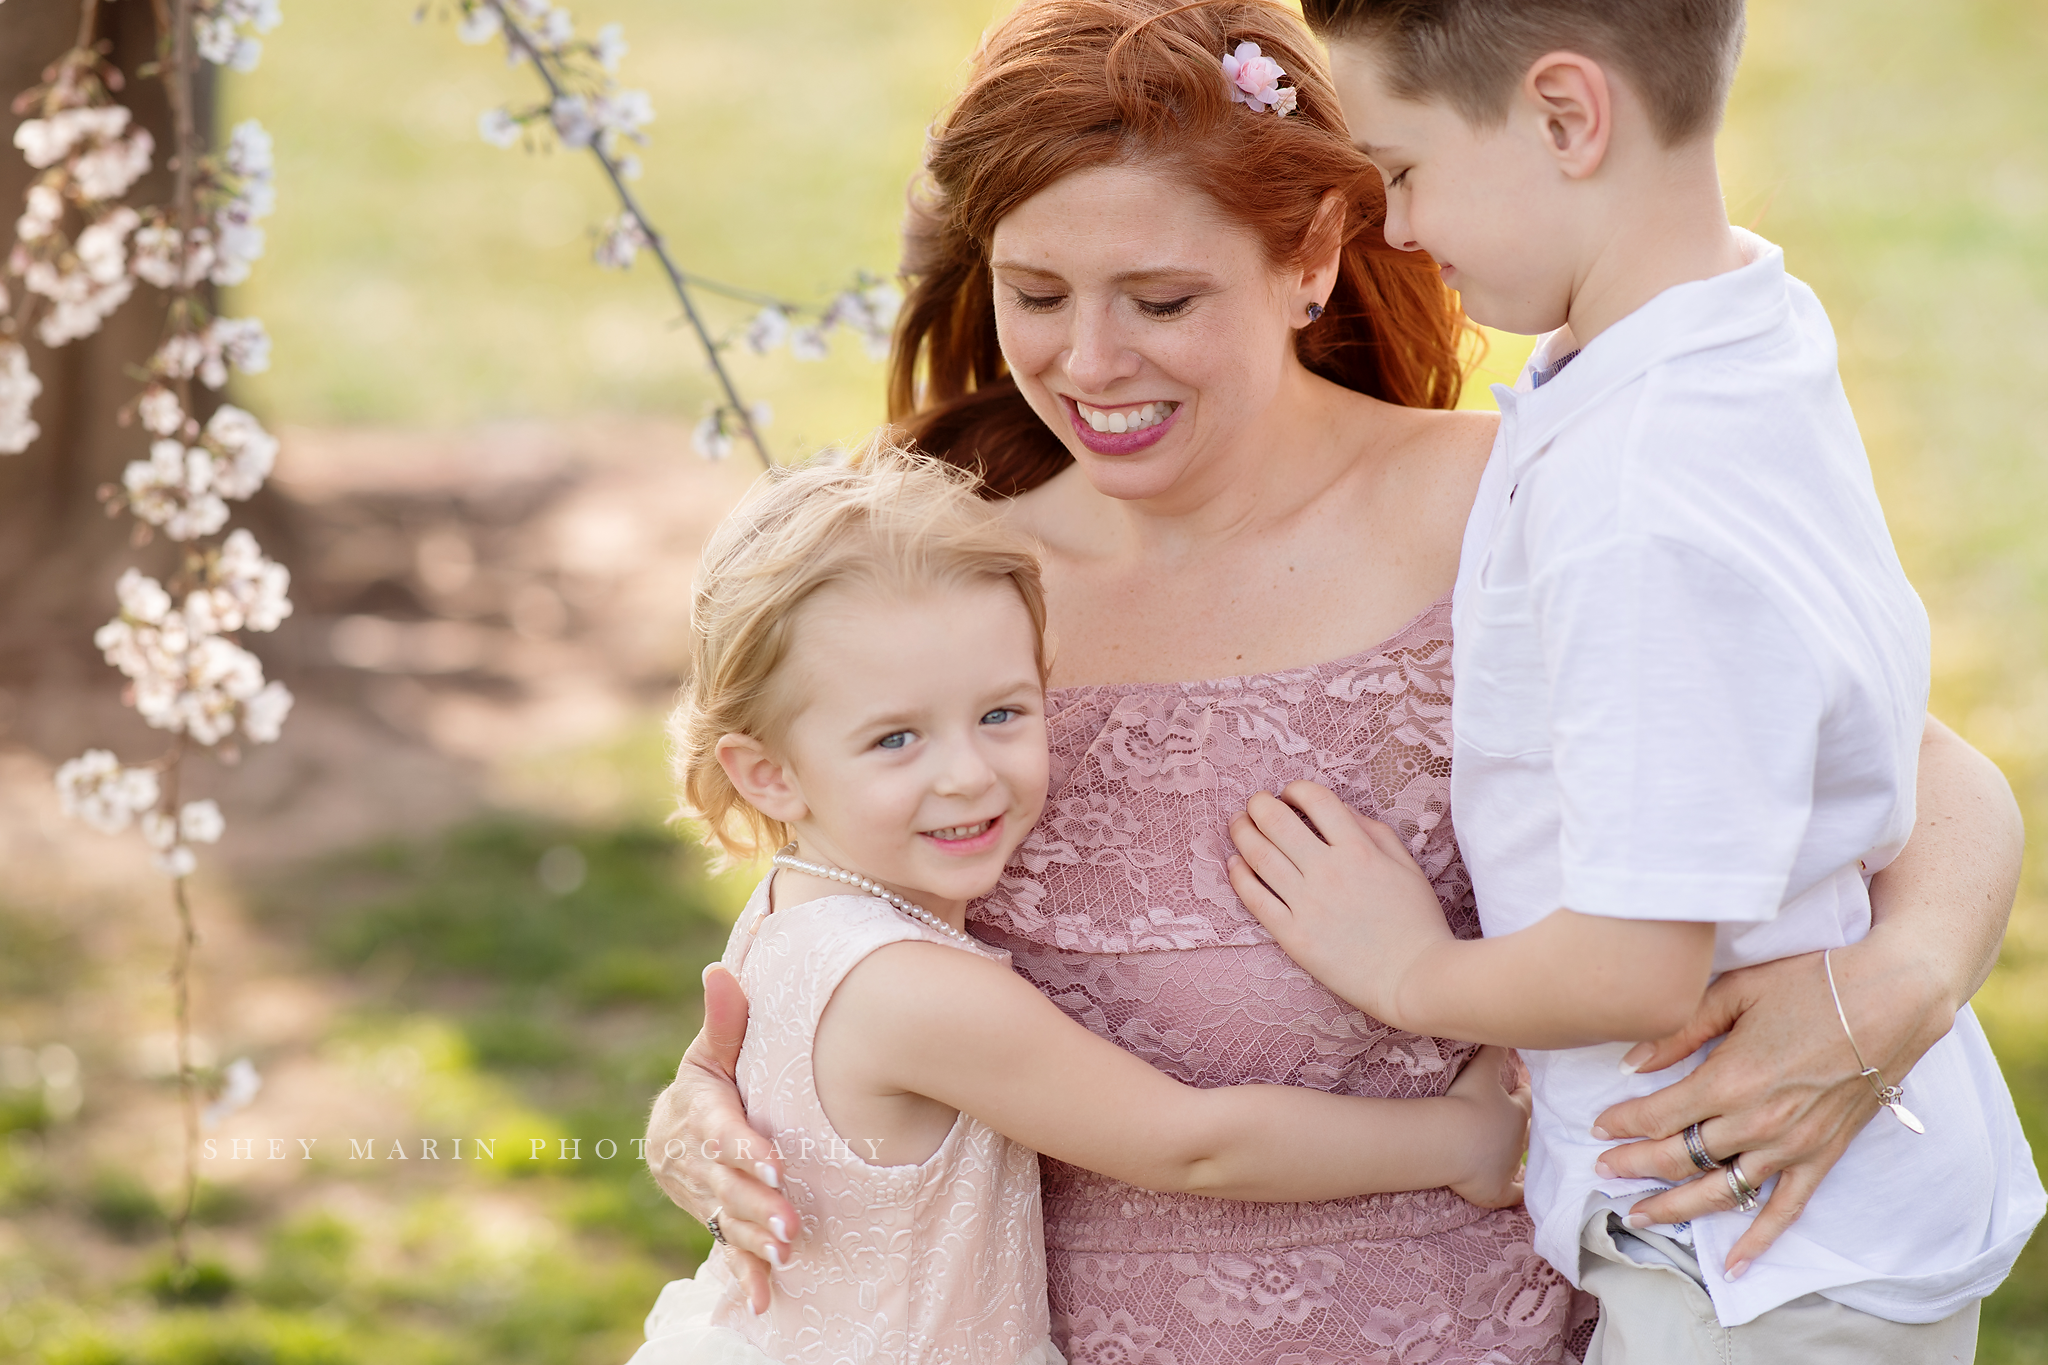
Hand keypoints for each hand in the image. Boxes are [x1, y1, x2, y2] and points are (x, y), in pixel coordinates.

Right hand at [645, 963, 794, 1311]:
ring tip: (789, 1251)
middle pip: (726, 1184)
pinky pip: (727, 1250)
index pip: (718, 1130)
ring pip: (729, 1219)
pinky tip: (761, 1300)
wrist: (673, 1130)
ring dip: (756, 1239)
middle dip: (758, 1204)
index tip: (775, 1164)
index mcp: (696, 1109)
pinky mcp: (714, 1219)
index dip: (744, 1149)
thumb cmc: (712, 1076)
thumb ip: (726, 1019)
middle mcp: (693, 1157)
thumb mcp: (713, 1048)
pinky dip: (744, 1276)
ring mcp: (701, 1193)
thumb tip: (720, 968)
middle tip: (793, 1223)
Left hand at [1227, 781, 1450, 1023]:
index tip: (1289, 794)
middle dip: (1259, 804)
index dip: (1296, 789)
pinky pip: (1255, 898)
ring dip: (1242, 832)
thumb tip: (1339, 810)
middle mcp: (1328, 871)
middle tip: (1254, 803)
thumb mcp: (1406, 866)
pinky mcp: (1293, 936)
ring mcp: (1307, 904)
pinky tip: (1235, 863)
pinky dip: (1239, 875)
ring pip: (1259, 855)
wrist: (1414, 979)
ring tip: (1238, 824)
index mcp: (1359, 850)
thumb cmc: (1416, 922)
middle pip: (1277, 821)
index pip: (1316, 800)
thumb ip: (1374, 832)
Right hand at [1444, 1045, 1529, 1209]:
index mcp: (1515, 1111)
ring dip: (1519, 1158)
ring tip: (1519, 1158)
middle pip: (1525, 1131)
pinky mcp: (1496, 1189)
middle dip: (1524, 1127)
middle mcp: (1516, 1139)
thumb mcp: (1479, 1069)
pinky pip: (1513, 1195)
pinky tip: (1521, 1194)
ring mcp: (1507, 1166)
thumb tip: (1502, 1030)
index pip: (1525, 1099)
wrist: (1449, 1140)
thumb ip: (1492, 1049)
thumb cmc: (1464, 1102)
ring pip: (1520, 1161)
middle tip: (1522, 1125)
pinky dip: (1517, 1193)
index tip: (1521, 1089)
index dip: (1523, 1093)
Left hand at [1588, 938, 1951, 1276]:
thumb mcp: (1734, 991)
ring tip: (1638, 1214)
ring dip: (1674, 1207)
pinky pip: (1784, 1210)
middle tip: (1602, 1171)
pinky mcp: (1822, 1158)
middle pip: (1678, 1158)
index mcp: (1729, 1079)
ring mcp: (1790, 1146)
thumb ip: (1679, 1029)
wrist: (1890, 1001)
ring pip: (1719, 1191)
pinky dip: (1757, 1241)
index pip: (1656, 1116)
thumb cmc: (1810, 984)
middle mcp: (1755, 1122)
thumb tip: (1631, 1063)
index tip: (1597, 1127)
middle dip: (1633, 1167)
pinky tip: (1733, 1264)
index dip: (1620, 1124)